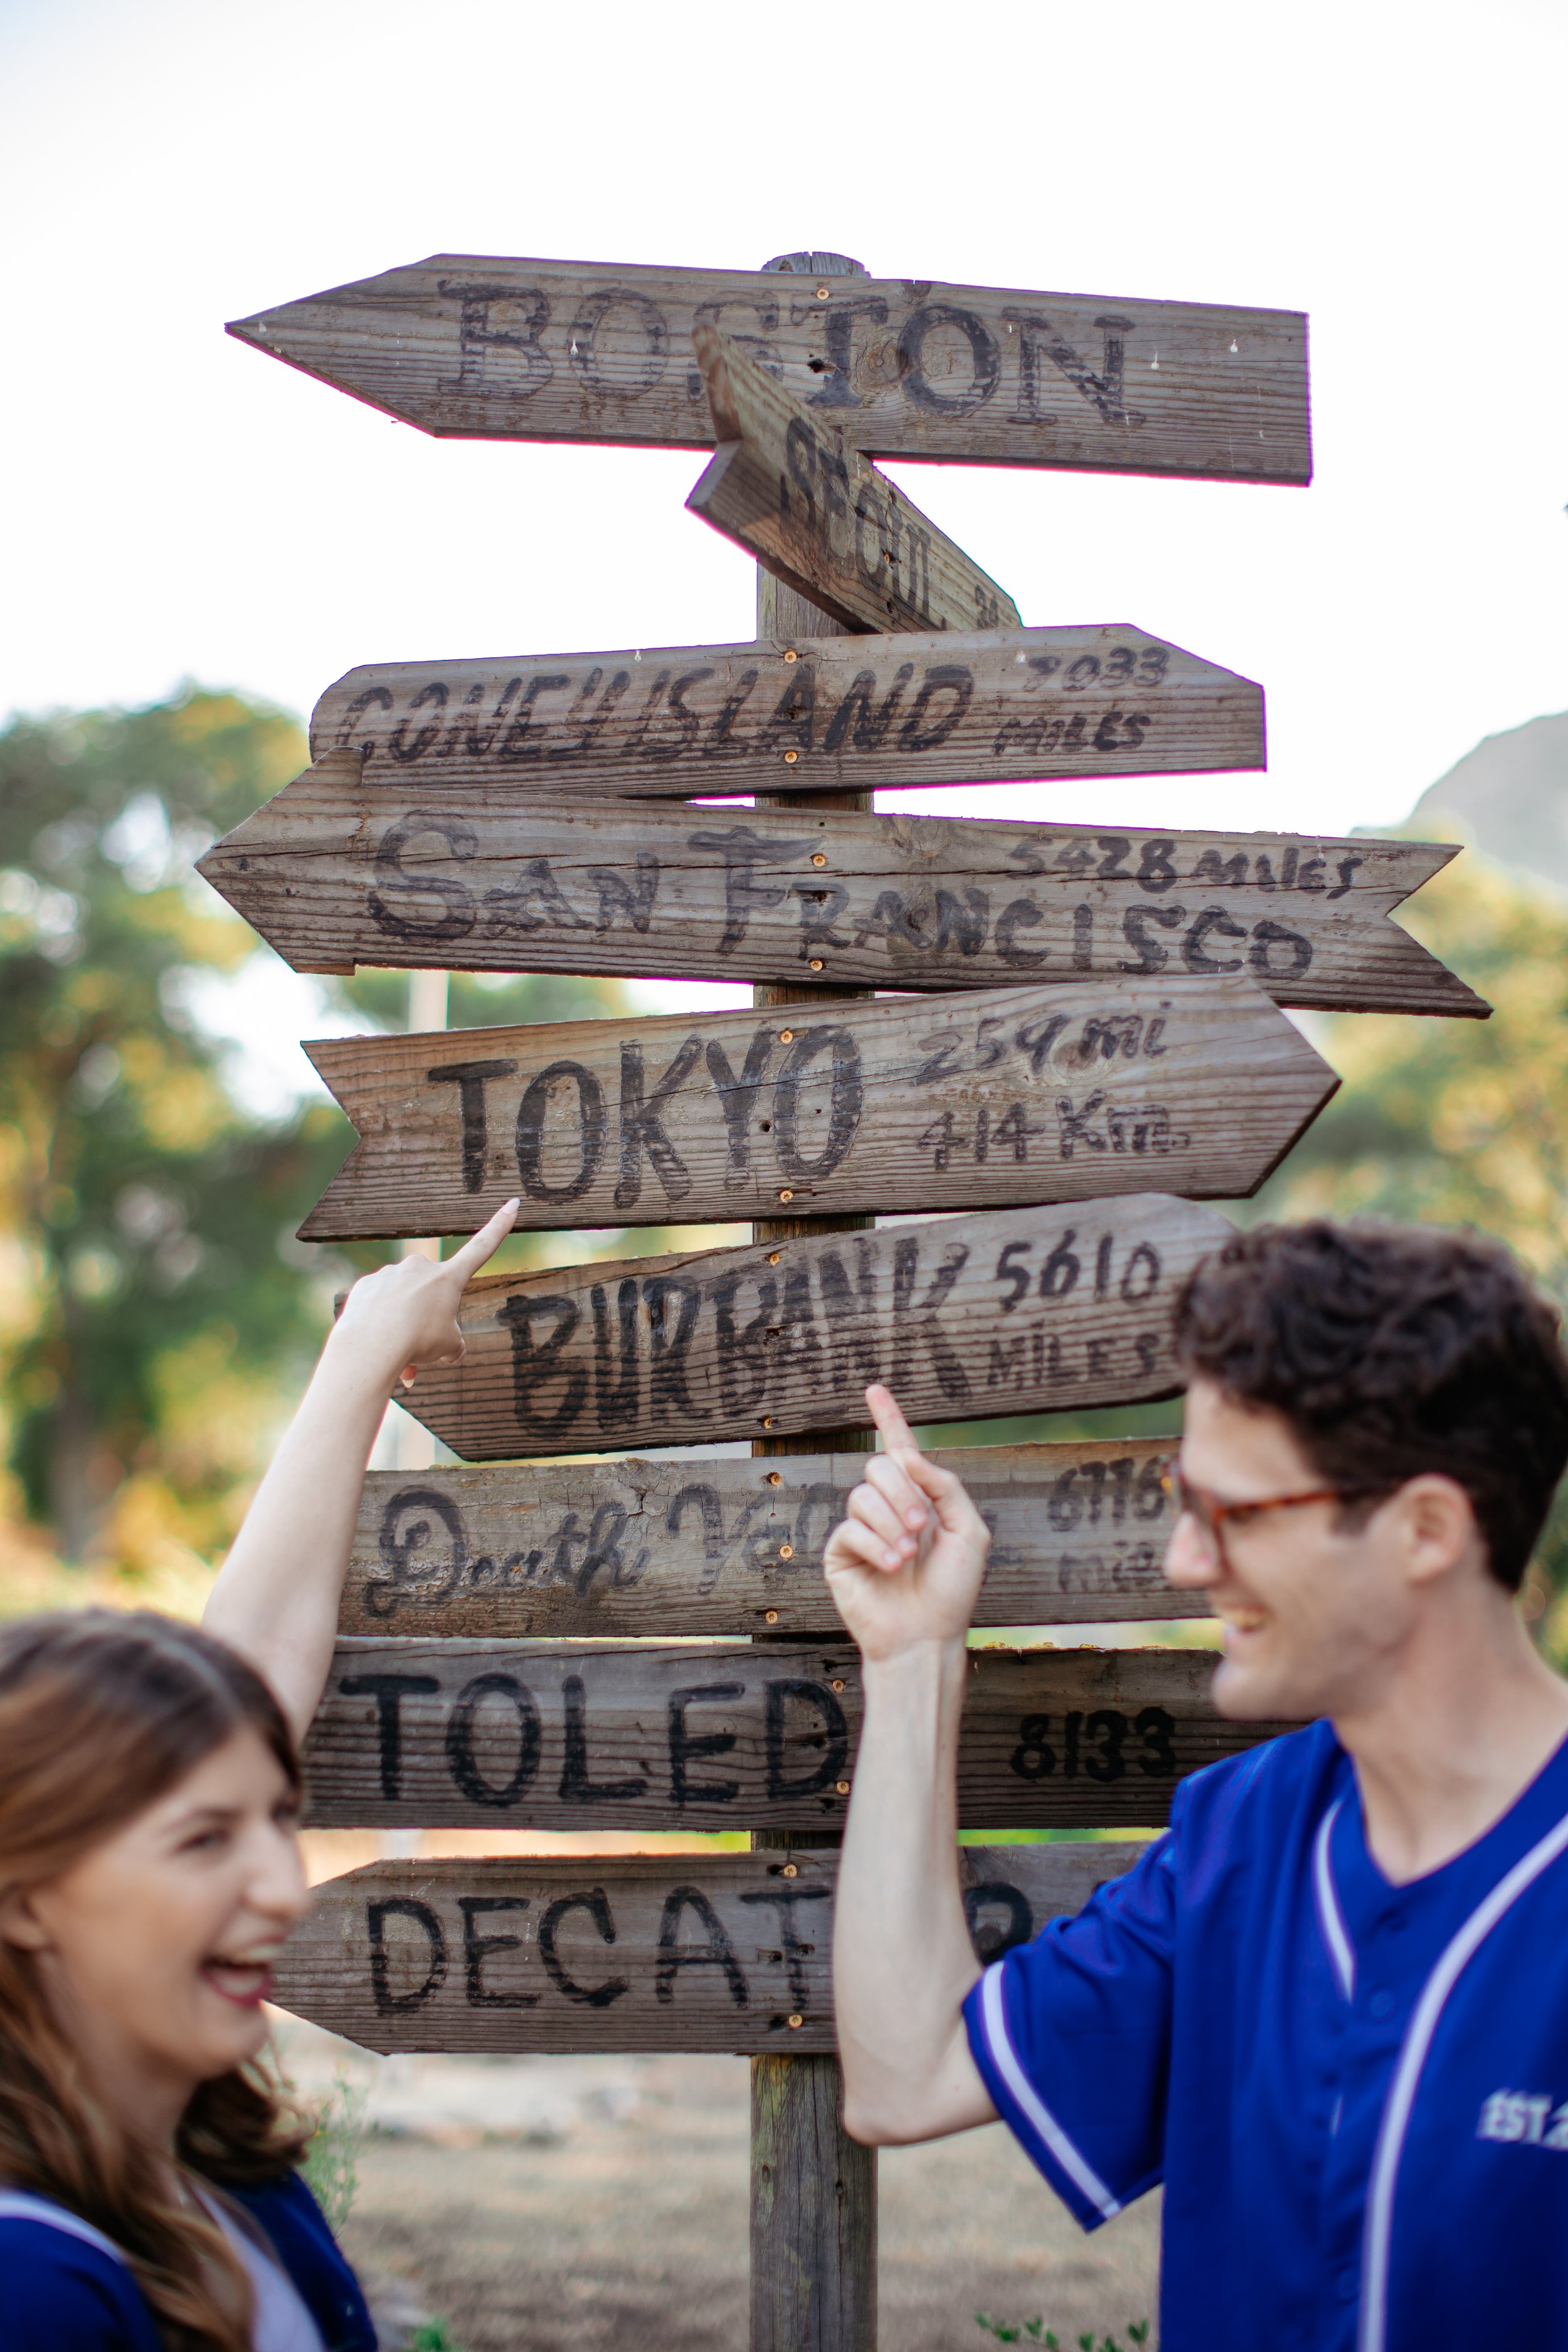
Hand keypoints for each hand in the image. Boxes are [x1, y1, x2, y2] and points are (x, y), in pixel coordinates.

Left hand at [329, 1199, 519, 1390]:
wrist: (371, 1347)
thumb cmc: (416, 1344)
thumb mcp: (448, 1347)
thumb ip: (453, 1343)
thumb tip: (451, 1351)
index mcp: (448, 1278)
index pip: (482, 1248)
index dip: (500, 1226)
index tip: (513, 1203)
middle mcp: (420, 1268)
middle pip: (431, 1297)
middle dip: (427, 1321)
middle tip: (421, 1349)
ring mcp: (390, 1274)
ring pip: (402, 1305)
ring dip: (402, 1328)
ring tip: (397, 1357)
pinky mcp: (366, 1286)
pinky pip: (379, 1307)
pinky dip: (381, 1326)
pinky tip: (376, 1343)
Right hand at [823, 1385, 990, 1661]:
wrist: (927, 1636)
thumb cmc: (952, 1589)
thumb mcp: (969, 1530)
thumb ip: (945, 1485)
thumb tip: (905, 1454)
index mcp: (919, 1498)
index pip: (899, 1448)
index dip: (888, 1417)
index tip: (875, 1388)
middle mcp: (886, 1508)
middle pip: (879, 1466)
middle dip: (904, 1494)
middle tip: (921, 1528)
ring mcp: (861, 1529)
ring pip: (862, 1495)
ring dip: (892, 1524)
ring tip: (908, 1557)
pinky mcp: (841, 1553)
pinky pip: (850, 1528)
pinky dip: (876, 1545)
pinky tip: (892, 1567)